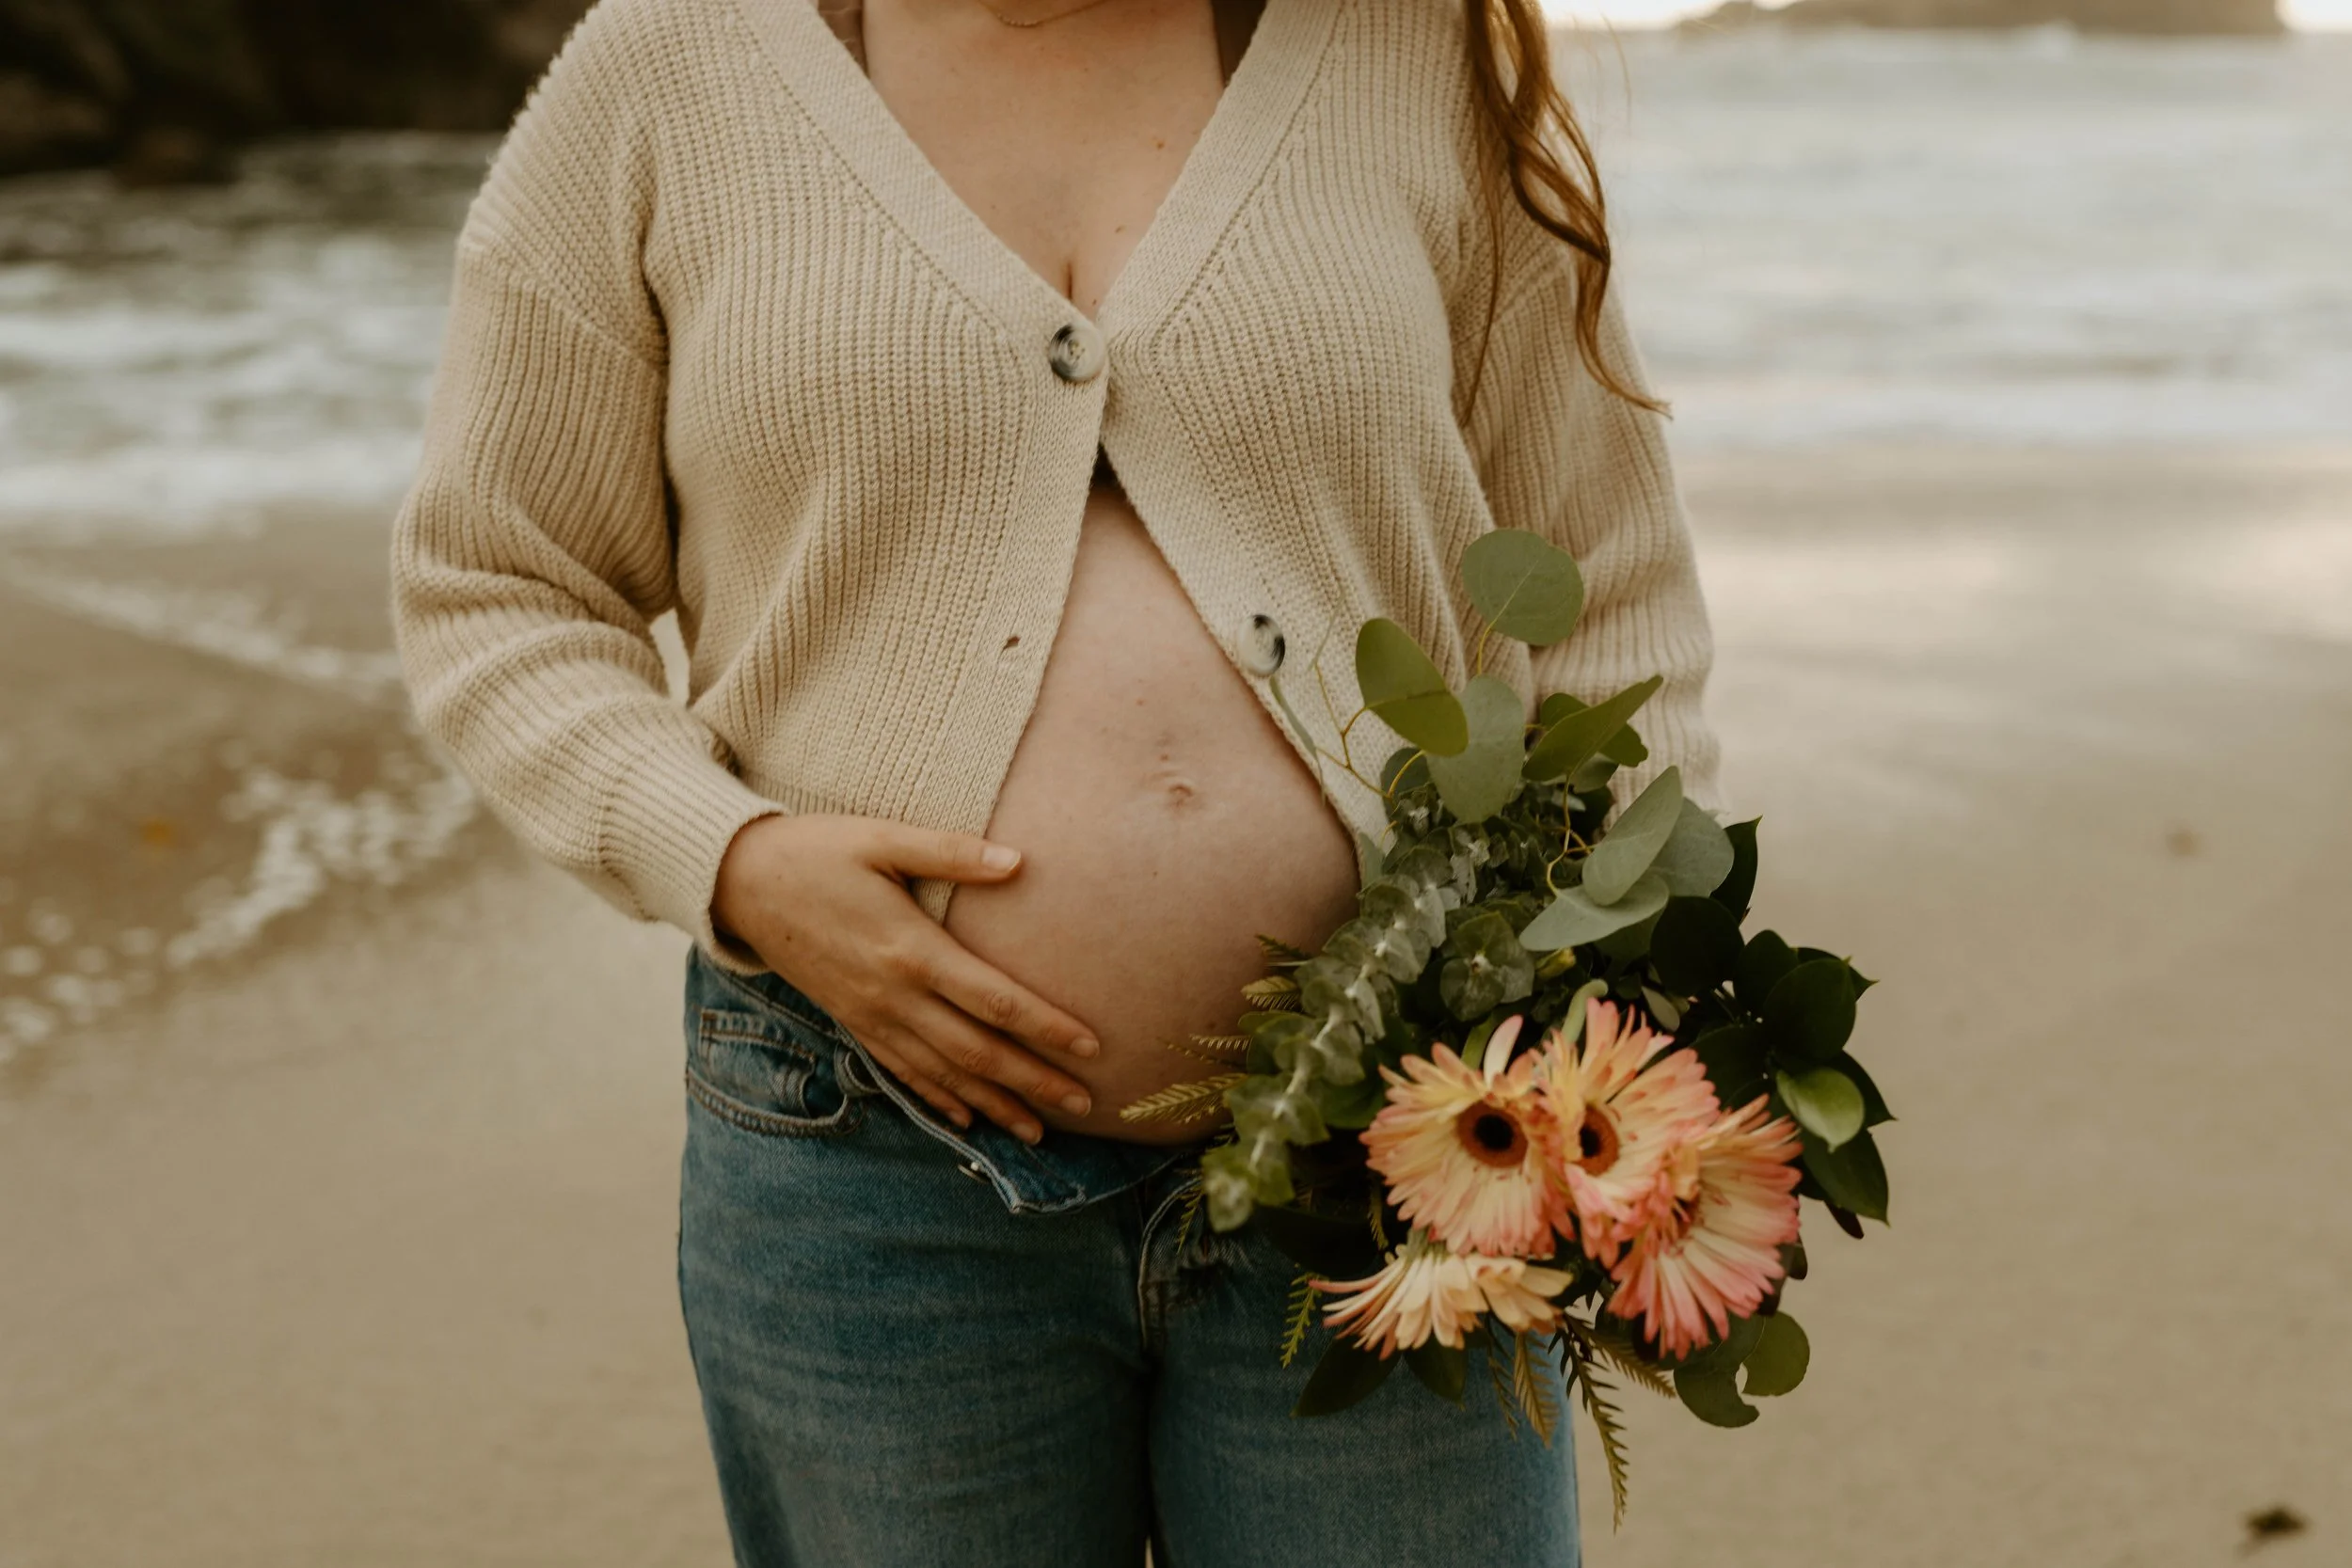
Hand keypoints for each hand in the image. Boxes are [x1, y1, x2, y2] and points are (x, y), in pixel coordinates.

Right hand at [711, 814, 1099, 1143]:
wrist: (739, 883)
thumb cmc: (815, 852)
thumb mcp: (881, 839)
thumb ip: (951, 852)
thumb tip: (1018, 862)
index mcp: (911, 950)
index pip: (995, 1000)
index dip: (1046, 1027)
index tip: (1092, 1047)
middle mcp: (894, 996)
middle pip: (978, 1051)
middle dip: (1034, 1082)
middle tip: (1085, 1105)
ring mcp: (871, 1016)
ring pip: (944, 1074)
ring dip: (995, 1104)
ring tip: (1040, 1130)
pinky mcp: (854, 1022)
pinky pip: (903, 1072)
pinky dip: (939, 1099)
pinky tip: (967, 1119)